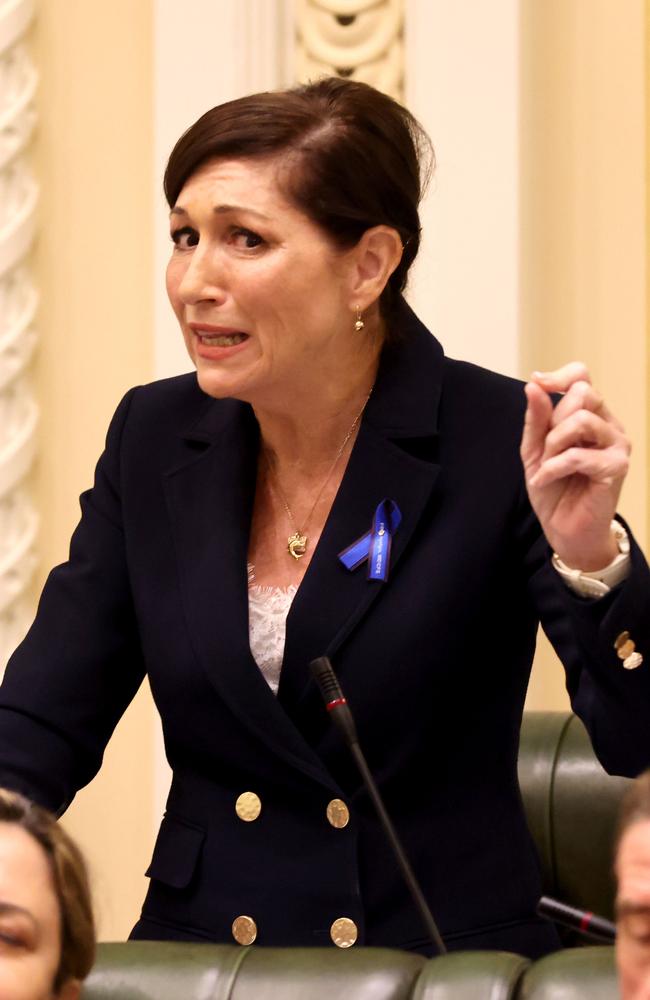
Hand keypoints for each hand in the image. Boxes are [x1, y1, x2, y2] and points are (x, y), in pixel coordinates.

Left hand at [520, 362, 630, 569]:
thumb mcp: (535, 450)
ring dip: (553, 444)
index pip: (583, 377)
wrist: (564, 530)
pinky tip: (545, 480)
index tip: (538, 383)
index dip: (560, 376)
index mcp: (590, 416)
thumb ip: (536, 418)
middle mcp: (608, 425)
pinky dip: (554, 467)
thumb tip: (534, 384)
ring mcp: (617, 444)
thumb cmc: (554, 489)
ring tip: (547, 466)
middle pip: (581, 394)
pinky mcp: (617, 467)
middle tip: (545, 451)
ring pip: (582, 419)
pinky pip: (578, 454)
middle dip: (552, 422)